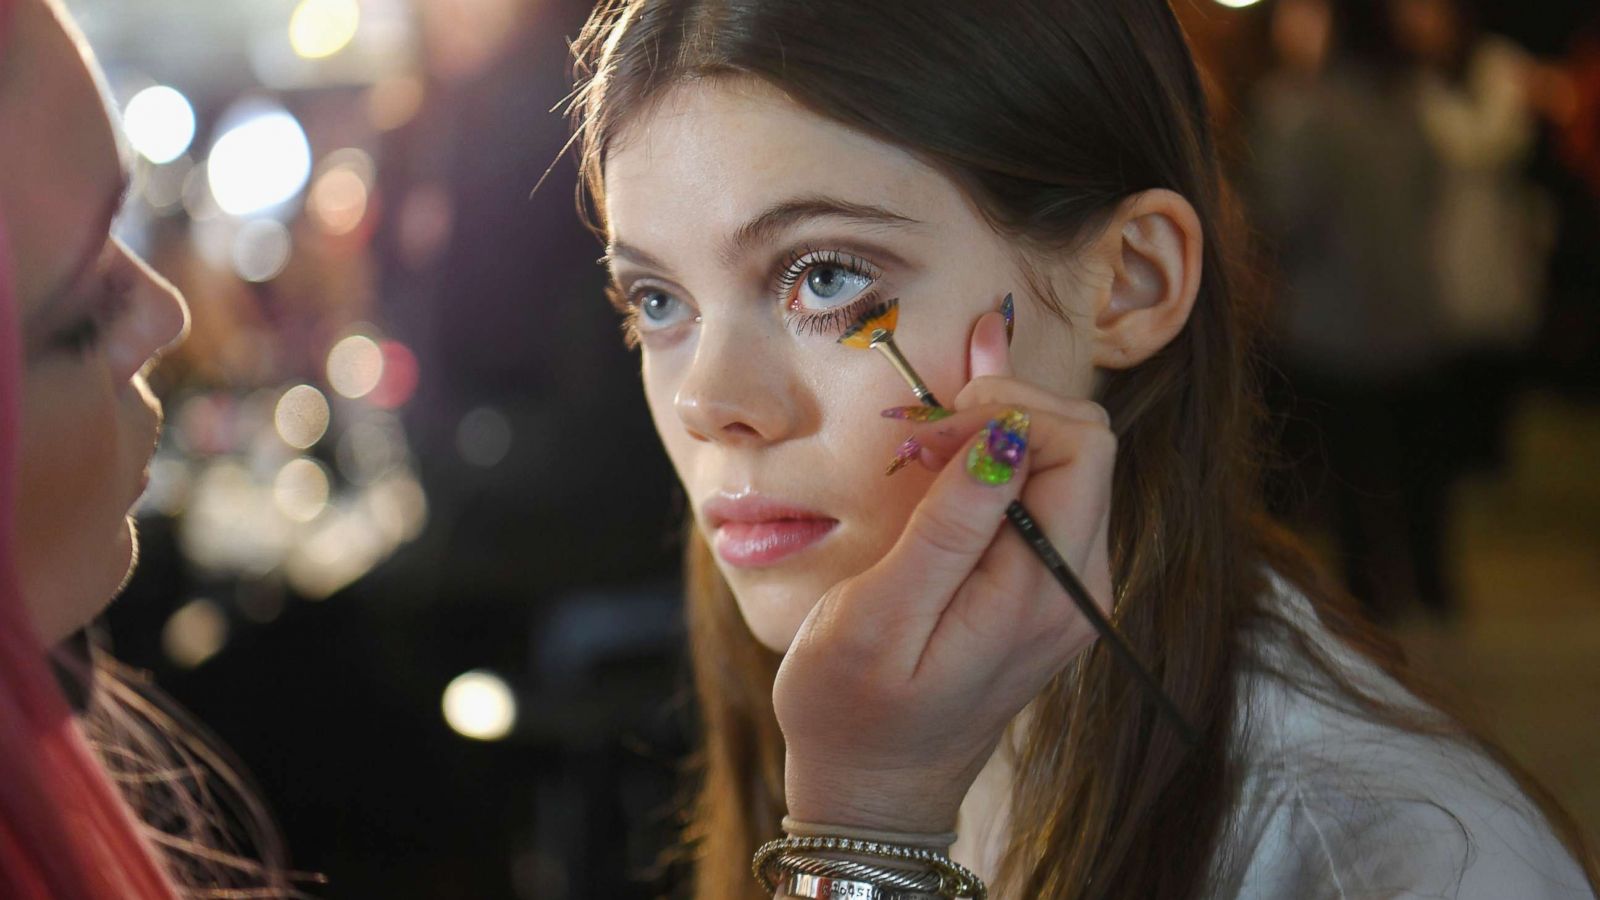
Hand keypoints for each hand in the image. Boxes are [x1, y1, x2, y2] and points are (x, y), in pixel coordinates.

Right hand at [774, 310, 1116, 832]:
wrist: (872, 791)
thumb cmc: (852, 711)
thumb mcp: (877, 616)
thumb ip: (948, 525)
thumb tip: (1005, 434)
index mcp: (1044, 593)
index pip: (1079, 444)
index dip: (1004, 410)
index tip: (924, 434)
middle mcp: (1078, 588)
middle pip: (1085, 444)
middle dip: (1004, 413)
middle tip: (919, 436)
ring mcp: (1068, 590)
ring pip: (1068, 463)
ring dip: (997, 434)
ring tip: (920, 449)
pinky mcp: (1046, 590)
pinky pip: (1047, 497)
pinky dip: (997, 462)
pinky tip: (942, 459)